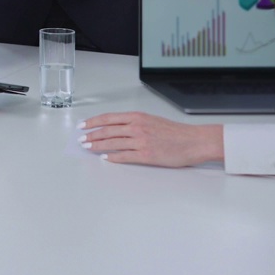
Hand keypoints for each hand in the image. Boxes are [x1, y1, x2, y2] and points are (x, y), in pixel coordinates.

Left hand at [78, 112, 223, 166]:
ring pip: (112, 144)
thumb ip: (134, 123)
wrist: (193, 141)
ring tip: (88, 148)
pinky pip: (124, 156)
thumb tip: (116, 128)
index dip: (93, 122)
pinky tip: (105, 158)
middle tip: (81, 140)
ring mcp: (140, 142)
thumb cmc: (175, 132)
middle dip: (91, 136)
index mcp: (137, 117)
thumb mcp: (152, 120)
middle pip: (107, 131)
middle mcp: (137, 127)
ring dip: (98, 146)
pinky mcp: (146, 155)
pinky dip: (112, 157)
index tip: (83, 126)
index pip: (108, 118)